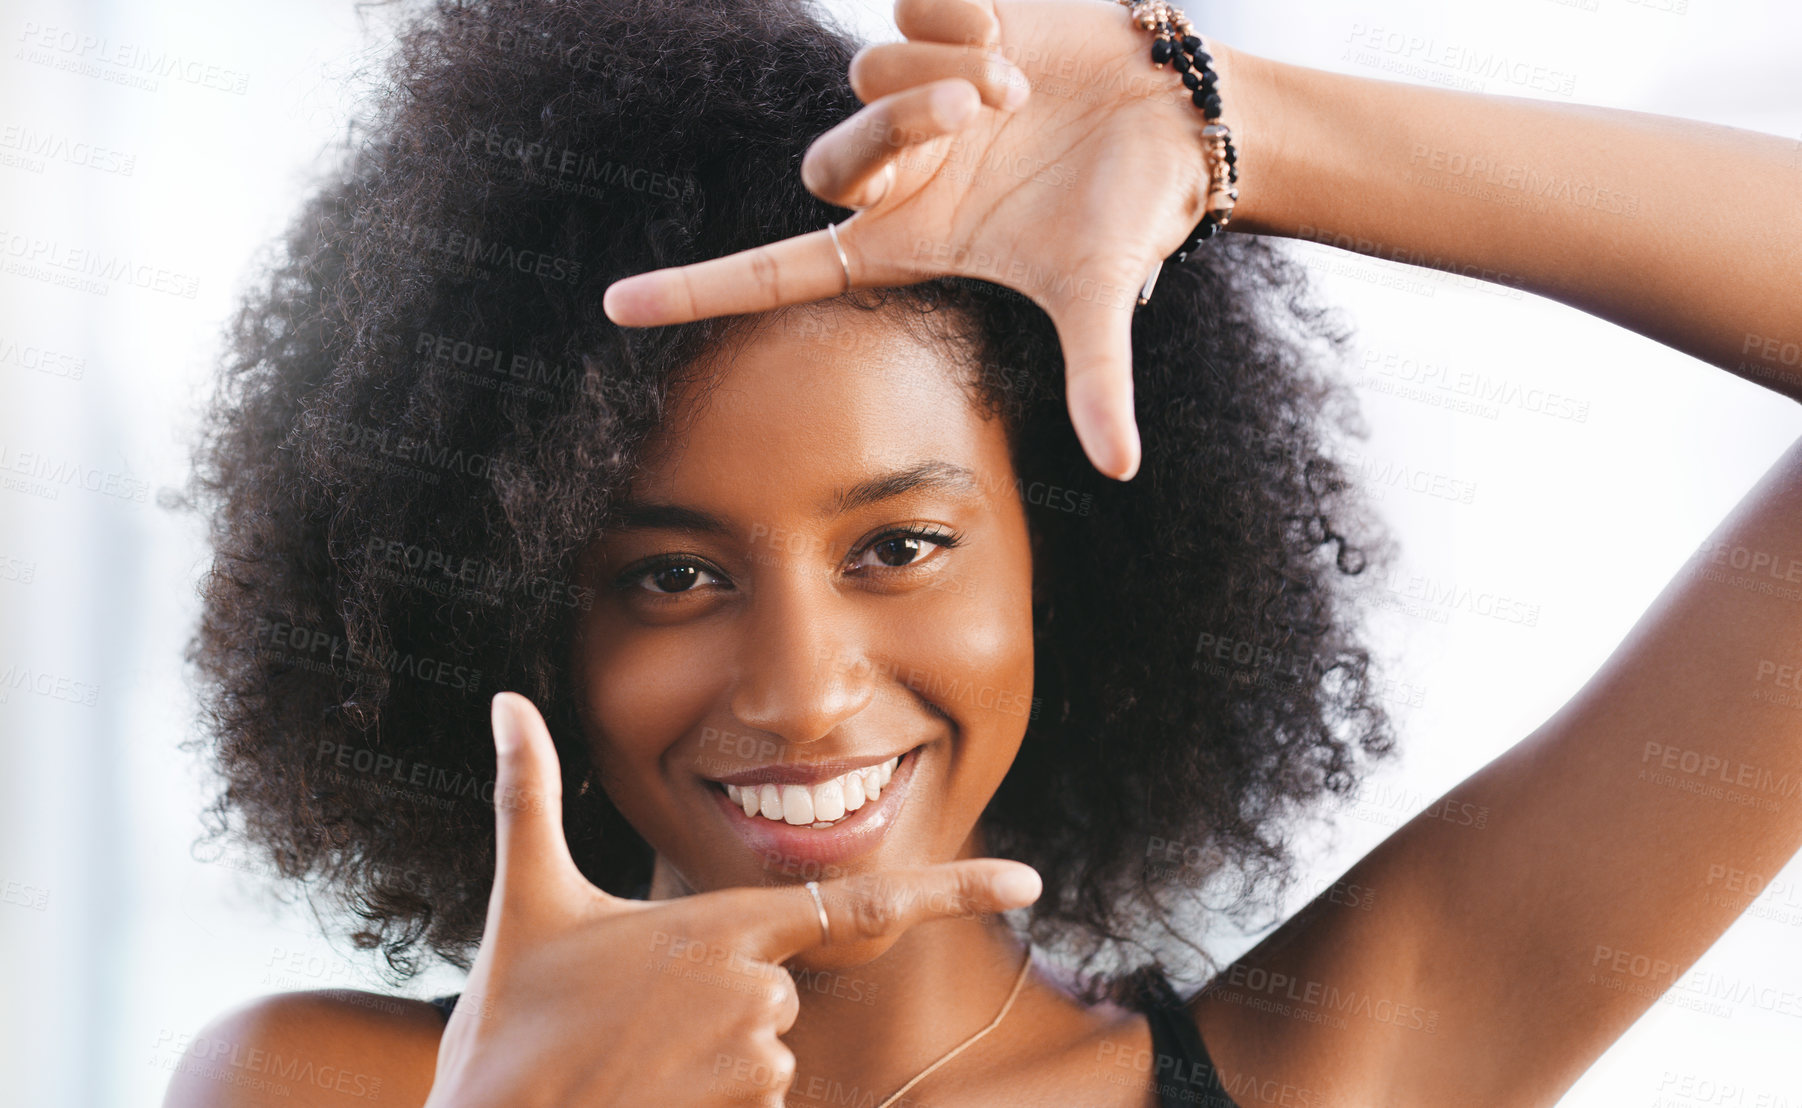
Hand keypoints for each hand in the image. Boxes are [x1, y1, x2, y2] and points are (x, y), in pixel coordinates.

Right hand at [423, 691, 1043, 1107]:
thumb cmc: (509, 1025)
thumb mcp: (526, 899)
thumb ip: (528, 793)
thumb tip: (505, 699)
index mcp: (722, 925)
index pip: (860, 899)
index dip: (954, 888)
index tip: (1029, 881)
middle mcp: (757, 991)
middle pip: (780, 981)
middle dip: (722, 993)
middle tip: (635, 1016)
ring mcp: (759, 1063)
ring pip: (768, 1042)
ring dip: (712, 1048)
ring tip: (633, 1057)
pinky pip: (759, 1095)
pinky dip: (712, 1093)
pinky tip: (648, 1093)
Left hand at [600, 0, 1225, 481]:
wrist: (1175, 113)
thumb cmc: (1130, 211)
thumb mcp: (1100, 293)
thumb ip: (1097, 379)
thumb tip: (1122, 470)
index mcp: (906, 238)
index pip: (777, 271)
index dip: (697, 290)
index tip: (613, 308)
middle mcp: (894, 171)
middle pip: (825, 159)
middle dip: (899, 126)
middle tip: (984, 112)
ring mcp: (908, 95)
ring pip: (864, 71)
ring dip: (942, 72)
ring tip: (1019, 85)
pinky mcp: (938, 23)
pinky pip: (908, 3)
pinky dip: (960, 13)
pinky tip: (1012, 28)